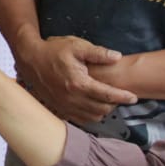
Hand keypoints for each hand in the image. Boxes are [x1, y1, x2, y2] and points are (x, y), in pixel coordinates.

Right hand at [16, 36, 137, 123]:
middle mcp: (72, 98)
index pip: (107, 95)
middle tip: (119, 95)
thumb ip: (98, 53)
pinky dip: (90, 116)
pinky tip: (92, 105)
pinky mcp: (59, 108)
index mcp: (78, 83)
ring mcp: (64, 106)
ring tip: (107, 100)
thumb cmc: (54, 50)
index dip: (123, 97)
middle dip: (114, 104)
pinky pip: (80, 119)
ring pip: (92, 117)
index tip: (133, 97)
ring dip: (103, 111)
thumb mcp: (77, 46)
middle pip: (102, 109)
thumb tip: (118, 57)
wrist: (31, 58)